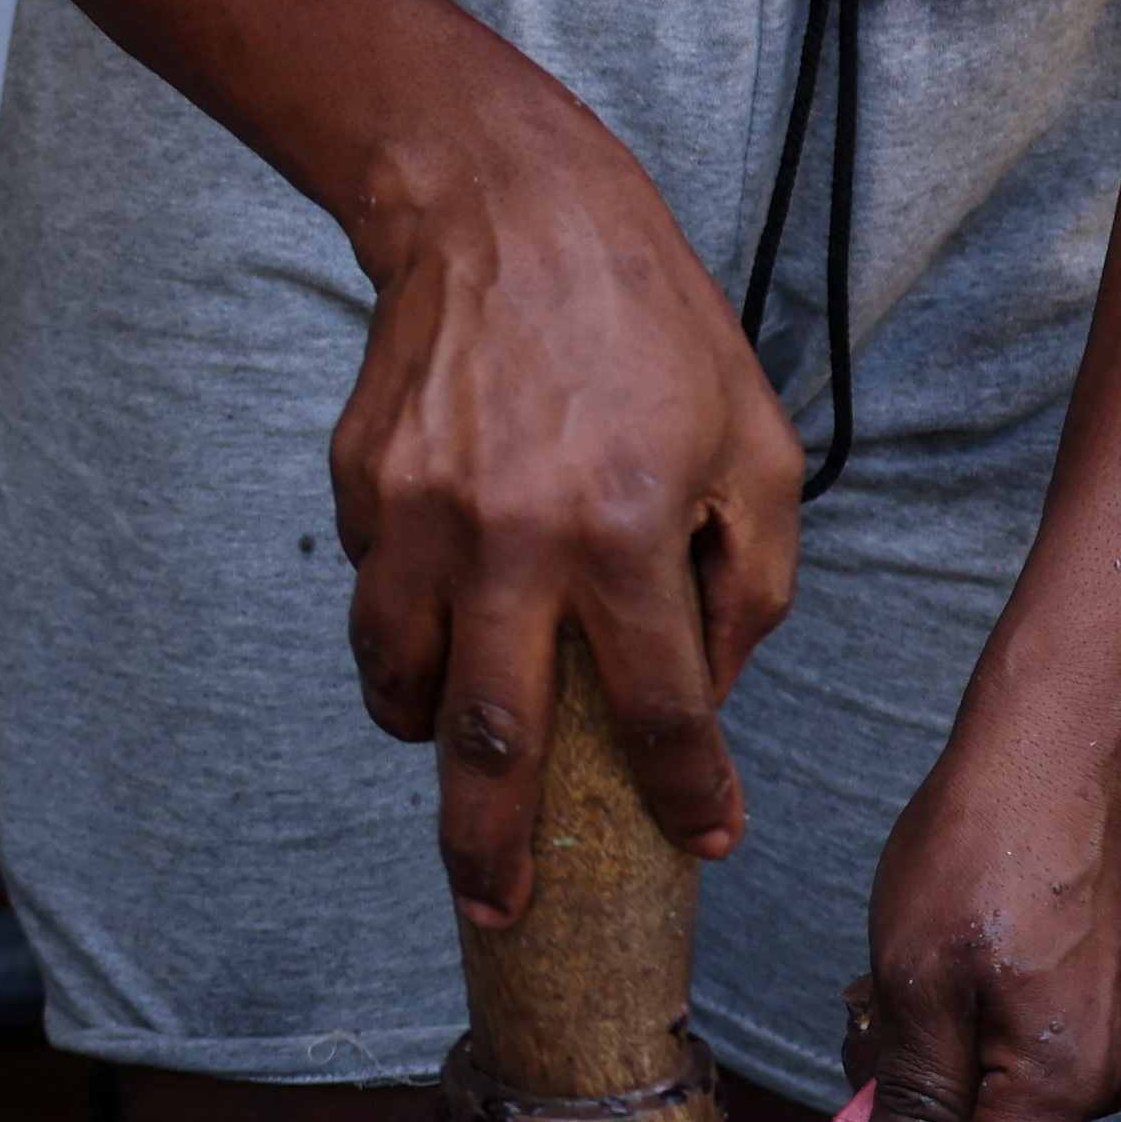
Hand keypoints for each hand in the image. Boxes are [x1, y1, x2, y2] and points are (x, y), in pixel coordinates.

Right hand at [330, 93, 808, 925]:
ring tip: (453, 746)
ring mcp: (421, 515)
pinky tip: (443, 589)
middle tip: (496, 913)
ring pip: (401, 680)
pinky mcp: (361, 484)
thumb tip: (708, 690)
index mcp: (630, 532)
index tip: (701, 839)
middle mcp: (515, 539)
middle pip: (492, 744)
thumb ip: (755, 579)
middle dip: (491, 851)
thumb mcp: (759, 441)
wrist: (502, 208)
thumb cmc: (651, 324)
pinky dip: (406, 617)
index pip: (661, 714)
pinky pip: (375, 591)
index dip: (688, 796)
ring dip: (429, 736)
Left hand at [840, 702, 1120, 1121]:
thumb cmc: (988, 843)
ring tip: (912, 974)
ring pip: (1009, 1093)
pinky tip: (958, 956)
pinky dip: (983, 1021)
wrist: (1066, 743)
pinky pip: (1036, 1046)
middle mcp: (1112, 1075)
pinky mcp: (1118, 995)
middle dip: (919, 1111)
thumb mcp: (915, 979)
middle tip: (869, 1029)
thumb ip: (913, 1101)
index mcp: (1065, 1085)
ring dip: (947, 1057)